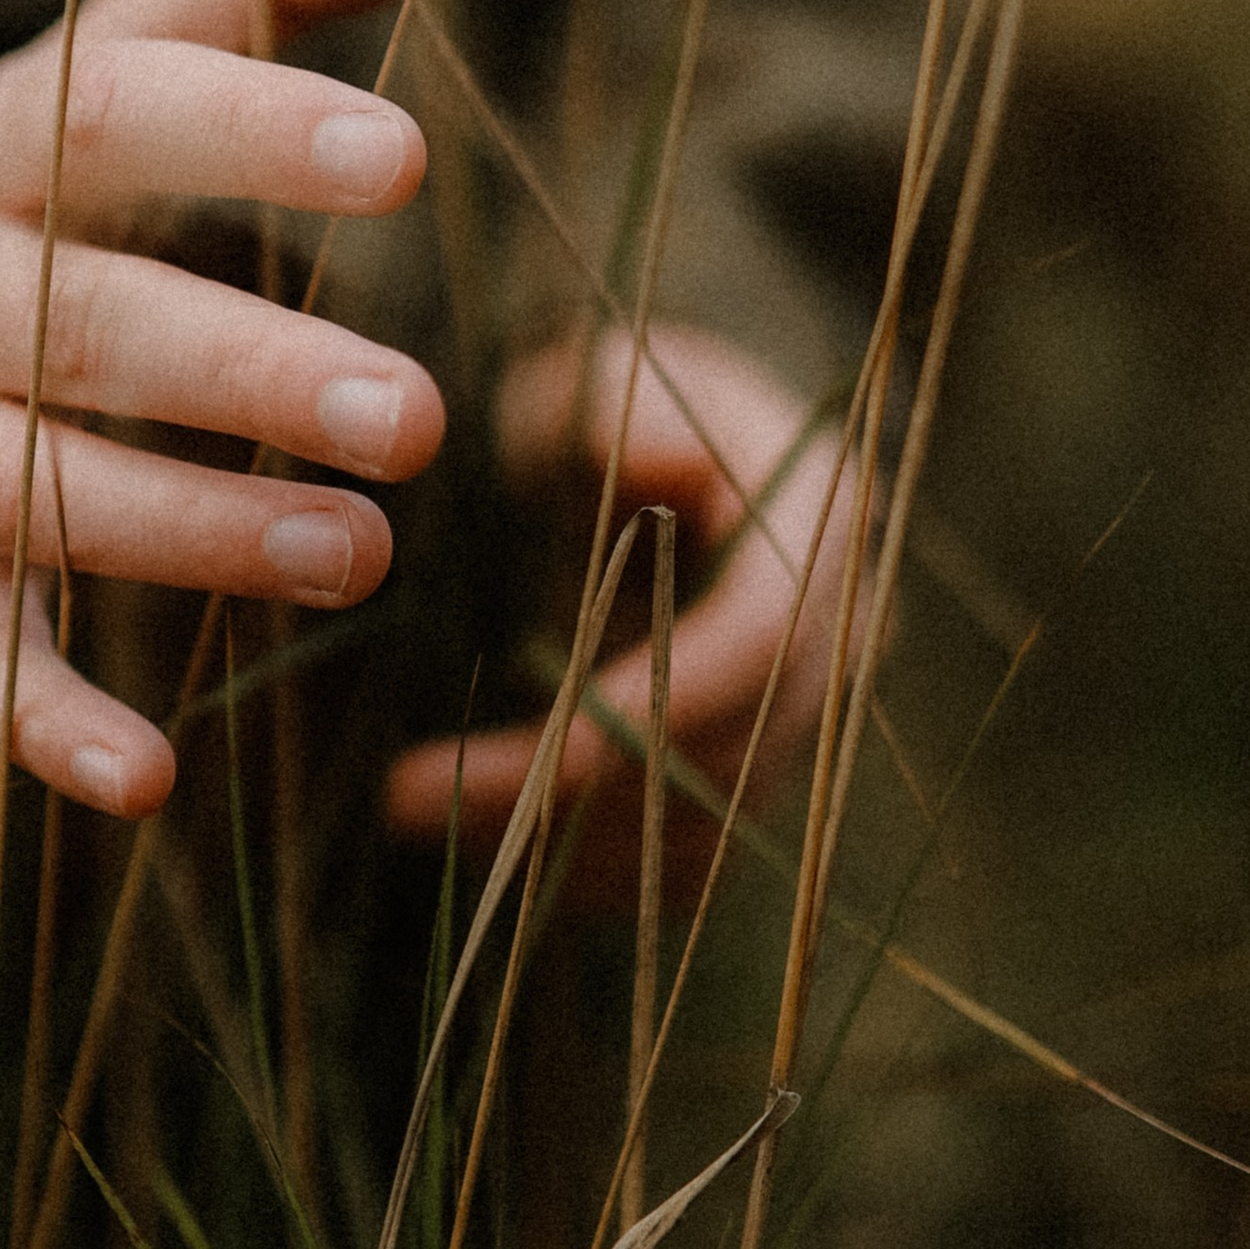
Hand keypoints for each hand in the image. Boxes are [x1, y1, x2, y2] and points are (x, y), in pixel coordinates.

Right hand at [0, 0, 460, 816]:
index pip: (122, 115)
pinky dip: (48, 724)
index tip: (407, 158)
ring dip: (200, 539)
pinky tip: (151, 780)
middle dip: (252, 378)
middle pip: (93, 332)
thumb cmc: (33, 190)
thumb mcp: (116, 63)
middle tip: (419, 418)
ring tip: (363, 556)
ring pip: (47, 498)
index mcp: (2, 143)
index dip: (254, 132)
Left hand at [382, 321, 853, 886]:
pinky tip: (478, 839)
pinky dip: (589, 868)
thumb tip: (669, 459)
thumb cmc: (590, 400)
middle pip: (736, 747)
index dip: (671, 699)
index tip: (550, 744)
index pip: (771, 633)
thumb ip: (611, 410)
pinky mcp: (756, 766)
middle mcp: (839, 623)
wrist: (627, 445)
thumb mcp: (584, 380)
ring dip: (564, 840)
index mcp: (815, 514)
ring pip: (709, 821)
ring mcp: (804, 707)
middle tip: (410, 795)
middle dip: (579, 788)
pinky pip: (694, 859)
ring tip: (409, 808)